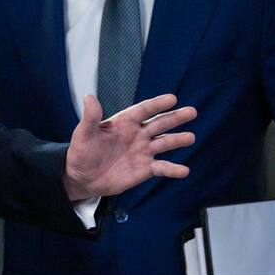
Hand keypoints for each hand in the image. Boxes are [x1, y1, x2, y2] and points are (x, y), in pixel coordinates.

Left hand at [63, 93, 194, 200]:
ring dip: (177, 140)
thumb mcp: (83, 134)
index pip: (143, 110)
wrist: (83, 177)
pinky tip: (184, 170)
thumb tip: (89, 97)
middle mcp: (137, 134)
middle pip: (159, 123)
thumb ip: (90, 117)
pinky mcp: (145, 169)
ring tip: (190, 137)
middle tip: (192, 112)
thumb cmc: (82, 152)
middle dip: (175, 118)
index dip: (157, 104)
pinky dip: (173, 169)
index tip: (172, 98)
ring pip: (165, 143)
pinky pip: (162, 168)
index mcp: (124, 122)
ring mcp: (143, 151)